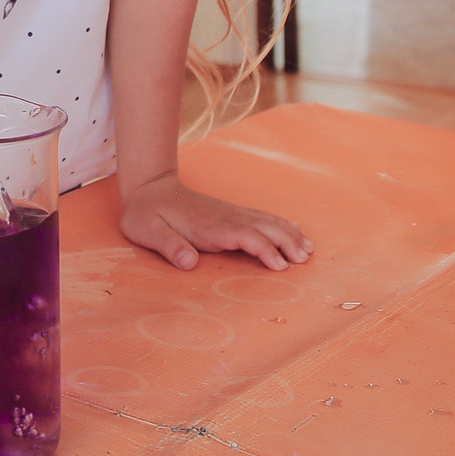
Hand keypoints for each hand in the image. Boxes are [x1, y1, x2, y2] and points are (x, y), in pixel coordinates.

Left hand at [120, 174, 310, 271]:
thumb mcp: (147, 231)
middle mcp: (226, 217)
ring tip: (308, 250)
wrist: (149, 189)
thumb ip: (168, 246)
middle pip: (264, 227)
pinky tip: (295, 231)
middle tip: (305, 259)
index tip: (280, 266)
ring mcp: (230, 213)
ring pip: (266, 221)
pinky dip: (281, 224)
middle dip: (286, 241)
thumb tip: (189, 262)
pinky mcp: (231, 214)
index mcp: (210, 225)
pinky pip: (261, 218)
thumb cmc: (146, 215)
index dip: (264, 250)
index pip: (245, 236)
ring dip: (289, 234)